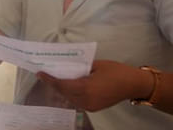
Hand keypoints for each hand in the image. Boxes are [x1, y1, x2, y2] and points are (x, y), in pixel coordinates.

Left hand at [36, 60, 151, 111]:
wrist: (133, 84)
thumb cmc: (116, 71)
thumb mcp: (96, 64)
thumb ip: (81, 67)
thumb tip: (67, 67)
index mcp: (86, 88)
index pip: (62, 84)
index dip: (49, 79)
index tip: (39, 73)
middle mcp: (86, 100)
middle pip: (64, 92)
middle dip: (54, 84)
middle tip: (45, 74)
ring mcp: (90, 106)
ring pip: (69, 98)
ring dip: (61, 89)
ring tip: (54, 79)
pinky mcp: (94, 108)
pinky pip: (77, 101)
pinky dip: (70, 93)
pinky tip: (67, 86)